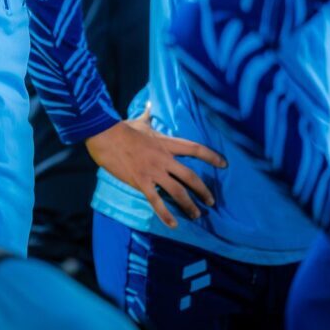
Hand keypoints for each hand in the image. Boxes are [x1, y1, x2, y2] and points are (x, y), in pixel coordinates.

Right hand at [85, 106, 225, 228]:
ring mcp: (154, 172)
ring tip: (196, 215)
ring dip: (189, 205)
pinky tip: (173, 225)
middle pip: (190, 176)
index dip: (211, 156)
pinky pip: (156, 202)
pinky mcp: (142, 182)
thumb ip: (148, 115)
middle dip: (203, 190)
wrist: (106, 136)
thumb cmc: (122, 128)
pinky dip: (166, 215)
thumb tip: (149, 104)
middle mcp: (164, 159)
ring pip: (177, 192)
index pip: (195, 149)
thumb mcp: (139, 121)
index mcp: (166, 144)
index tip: (224, 164)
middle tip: (211, 201)